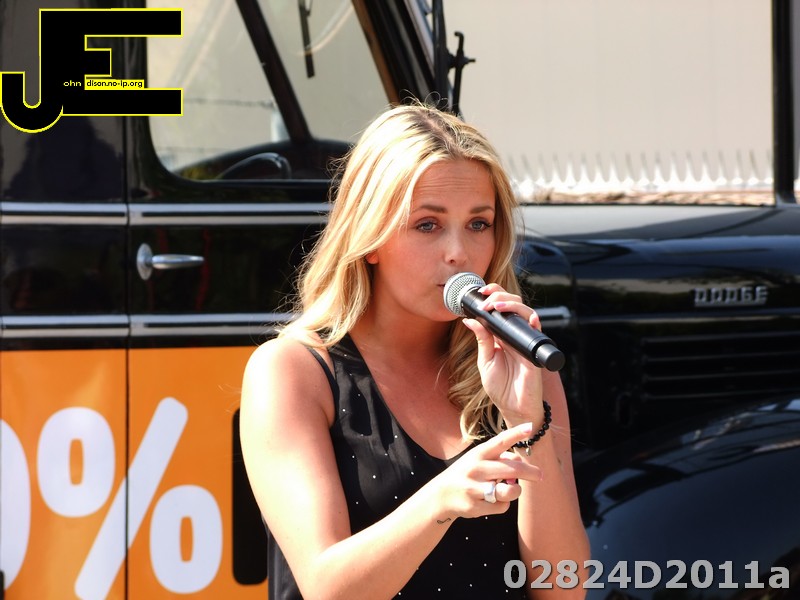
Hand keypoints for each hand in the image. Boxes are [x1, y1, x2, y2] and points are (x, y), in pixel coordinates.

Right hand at [432, 423, 542, 522]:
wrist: (441, 495)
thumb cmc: (466, 474)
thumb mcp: (477, 460)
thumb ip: (498, 458)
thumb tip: (519, 463)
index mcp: (478, 454)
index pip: (500, 441)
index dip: (516, 434)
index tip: (530, 427)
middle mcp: (476, 468)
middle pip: (512, 470)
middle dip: (531, 473)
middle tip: (540, 475)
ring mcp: (475, 488)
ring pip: (509, 491)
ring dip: (515, 491)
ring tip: (510, 489)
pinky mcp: (475, 505)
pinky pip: (502, 507)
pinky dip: (502, 504)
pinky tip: (492, 500)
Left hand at [461, 283, 544, 425]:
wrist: (513, 408)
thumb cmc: (501, 387)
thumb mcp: (485, 361)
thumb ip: (481, 340)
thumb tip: (469, 319)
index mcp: (501, 336)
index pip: (500, 309)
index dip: (493, 296)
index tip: (481, 293)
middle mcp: (514, 336)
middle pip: (514, 306)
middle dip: (500, 296)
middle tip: (487, 300)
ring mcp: (525, 342)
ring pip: (526, 313)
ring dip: (512, 305)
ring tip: (498, 305)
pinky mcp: (534, 352)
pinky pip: (537, 333)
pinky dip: (534, 323)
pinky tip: (529, 318)